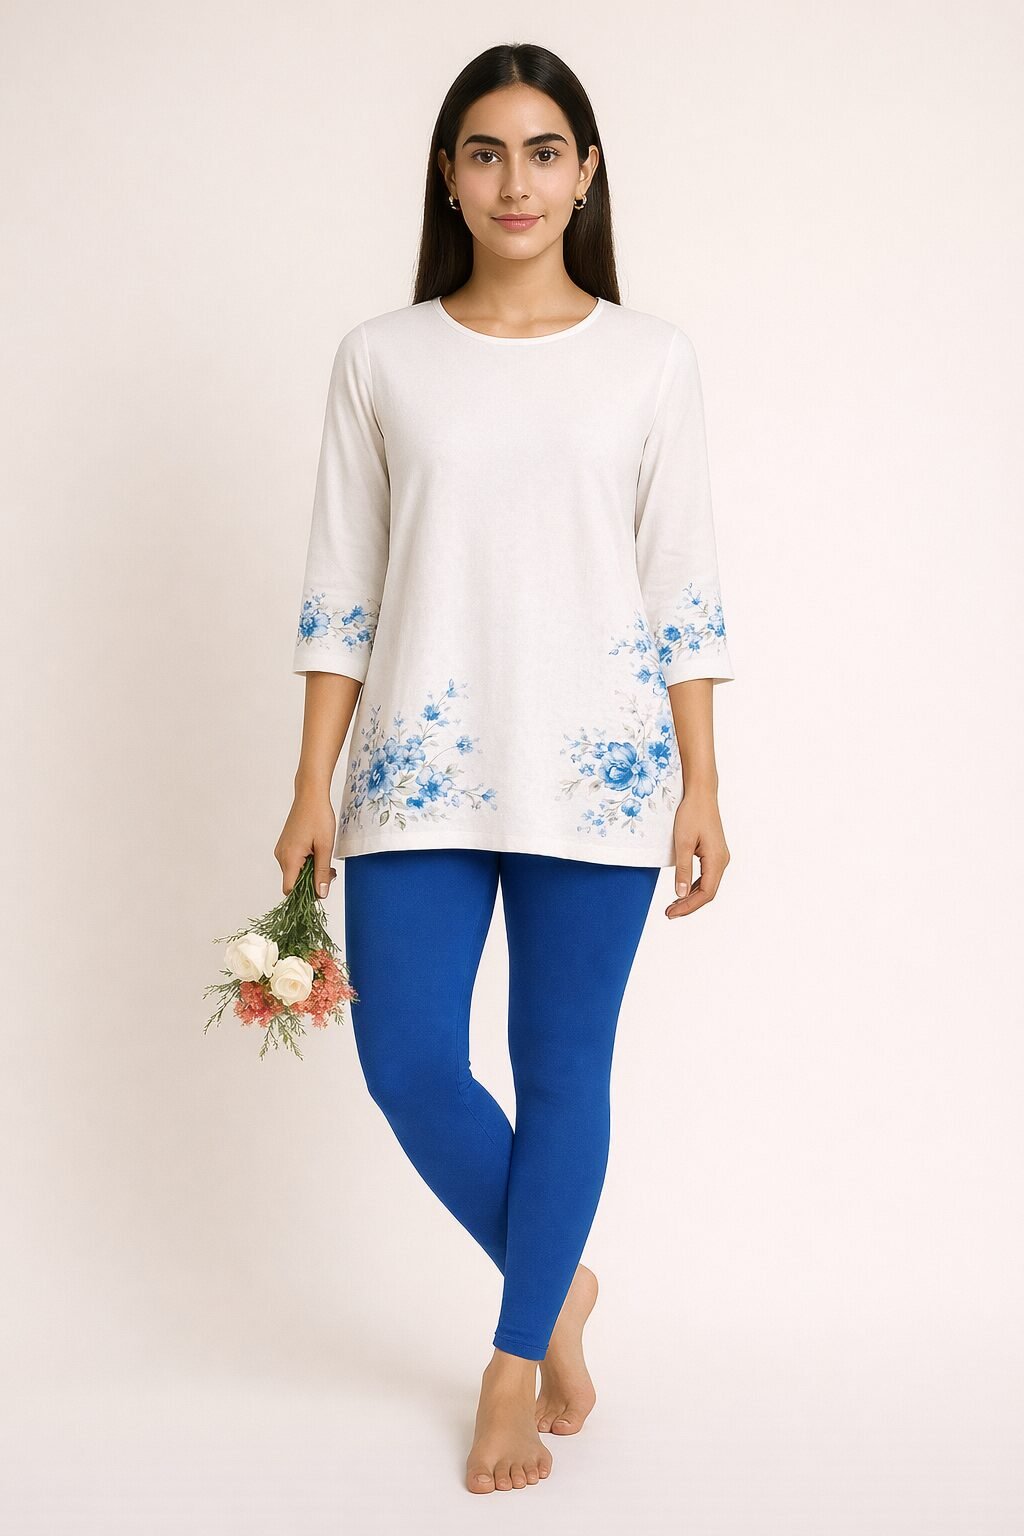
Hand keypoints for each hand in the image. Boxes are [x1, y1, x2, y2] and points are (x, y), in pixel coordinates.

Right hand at [274, 788, 336, 898]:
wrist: (310, 795)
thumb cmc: (318, 817)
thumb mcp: (325, 847)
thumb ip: (322, 872)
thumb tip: (321, 894)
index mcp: (289, 858)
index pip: (289, 890)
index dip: (305, 894)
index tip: (321, 888)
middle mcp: (281, 856)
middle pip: (293, 882)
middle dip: (312, 882)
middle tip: (330, 872)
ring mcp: (282, 850)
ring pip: (295, 873)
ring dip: (311, 872)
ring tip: (325, 859)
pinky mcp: (285, 846)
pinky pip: (294, 863)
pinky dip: (306, 863)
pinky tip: (318, 853)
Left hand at [665, 789, 729, 918]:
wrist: (701, 794)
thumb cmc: (692, 814)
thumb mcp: (683, 842)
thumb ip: (682, 869)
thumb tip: (680, 894)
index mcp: (717, 860)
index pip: (706, 893)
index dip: (689, 906)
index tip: (672, 913)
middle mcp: (722, 861)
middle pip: (708, 892)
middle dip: (689, 905)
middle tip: (669, 913)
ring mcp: (719, 857)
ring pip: (707, 885)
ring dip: (691, 898)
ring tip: (673, 906)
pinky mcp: (714, 854)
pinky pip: (706, 876)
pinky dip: (694, 887)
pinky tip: (682, 892)